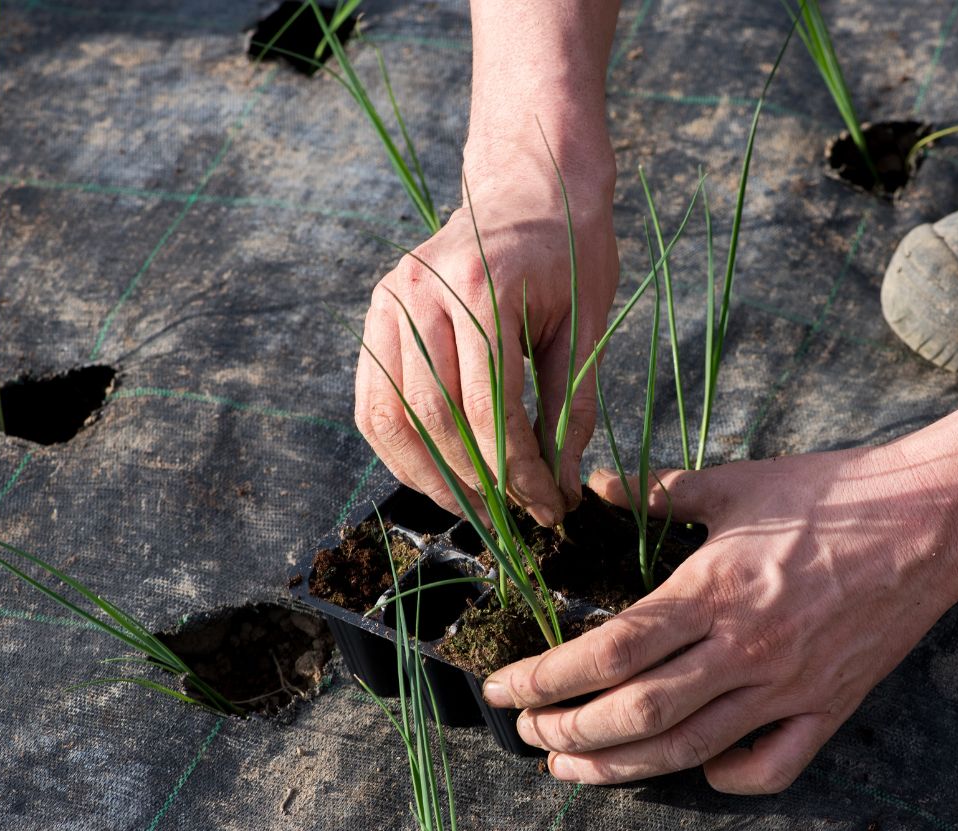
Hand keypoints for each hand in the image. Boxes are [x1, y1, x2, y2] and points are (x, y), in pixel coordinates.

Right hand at [355, 150, 617, 525]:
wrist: (531, 187)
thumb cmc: (570, 254)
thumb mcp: (586, 325)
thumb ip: (568, 407)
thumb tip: (558, 487)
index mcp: (481, 289)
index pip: (491, 408)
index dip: (517, 471)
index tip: (547, 508)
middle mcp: (422, 291)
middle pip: (437, 418)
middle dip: (477, 481)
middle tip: (514, 516)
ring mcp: (390, 300)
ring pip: (393, 416)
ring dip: (430, 475)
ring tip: (473, 506)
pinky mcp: (376, 312)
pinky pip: (372, 399)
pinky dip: (398, 447)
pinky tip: (434, 473)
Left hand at [481, 444, 957, 793]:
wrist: (934, 516)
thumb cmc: (832, 493)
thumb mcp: (736, 481)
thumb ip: (659, 491)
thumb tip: (595, 487)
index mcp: (714, 591)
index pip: (610, 650)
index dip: (547, 677)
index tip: (505, 688)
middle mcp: (747, 649)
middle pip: (638, 713)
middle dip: (568, 733)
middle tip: (528, 734)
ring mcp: (791, 685)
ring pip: (691, 748)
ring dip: (621, 768)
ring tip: (572, 770)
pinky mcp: (832, 705)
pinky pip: (774, 764)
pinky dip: (727, 776)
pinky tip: (693, 770)